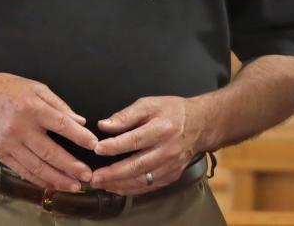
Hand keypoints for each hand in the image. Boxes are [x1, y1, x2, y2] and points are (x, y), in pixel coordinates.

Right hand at [0, 72, 97, 191]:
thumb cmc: (6, 89)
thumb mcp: (35, 88)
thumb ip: (59, 105)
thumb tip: (80, 121)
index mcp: (32, 108)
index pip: (61, 125)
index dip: (79, 137)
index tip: (93, 145)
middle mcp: (20, 128)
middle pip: (50, 152)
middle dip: (71, 166)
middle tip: (87, 175)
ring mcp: (9, 144)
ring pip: (36, 166)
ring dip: (57, 178)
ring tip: (74, 186)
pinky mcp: (0, 154)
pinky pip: (22, 171)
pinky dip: (38, 180)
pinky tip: (51, 184)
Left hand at [89, 96, 203, 194]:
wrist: (200, 124)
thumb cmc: (173, 112)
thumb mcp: (150, 104)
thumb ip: (126, 115)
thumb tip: (104, 125)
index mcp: (161, 129)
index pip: (134, 140)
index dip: (114, 146)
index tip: (97, 149)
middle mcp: (167, 149)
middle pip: (136, 165)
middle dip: (112, 173)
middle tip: (93, 177)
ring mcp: (171, 165)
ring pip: (142, 180)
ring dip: (119, 184)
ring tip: (101, 183)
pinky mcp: (172, 175)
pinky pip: (149, 186)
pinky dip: (131, 189)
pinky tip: (118, 187)